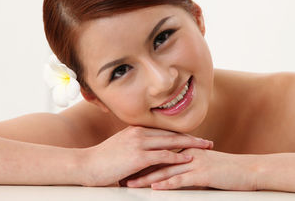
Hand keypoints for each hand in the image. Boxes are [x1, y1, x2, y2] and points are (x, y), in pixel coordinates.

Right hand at [80, 126, 212, 186]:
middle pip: (173, 134)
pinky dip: (177, 157)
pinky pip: (163, 155)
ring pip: (171, 142)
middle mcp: (141, 133)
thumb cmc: (103, 158)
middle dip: (192, 138)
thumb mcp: (122, 146)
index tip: (196, 137)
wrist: (86, 164)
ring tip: (205, 148)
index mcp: (138, 130)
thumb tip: (151, 151)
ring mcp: (139, 143)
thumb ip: (137, 145)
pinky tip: (188, 159)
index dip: (182, 134)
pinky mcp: (138, 156)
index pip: (166, 131)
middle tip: (208, 142)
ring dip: (191, 145)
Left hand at [125, 148, 258, 189]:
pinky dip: (166, 184)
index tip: (128, 164)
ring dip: (147, 178)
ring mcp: (195, 163)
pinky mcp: (203, 174)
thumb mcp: (205, 164)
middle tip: (122, 173)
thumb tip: (174, 171)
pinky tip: (155, 189)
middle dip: (140, 167)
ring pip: (166, 170)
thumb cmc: (227, 169)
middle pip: (159, 160)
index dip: (144, 159)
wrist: (247, 170)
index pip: (161, 153)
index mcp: (187, 150)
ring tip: (131, 183)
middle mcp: (189, 154)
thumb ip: (189, 165)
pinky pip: (181, 180)